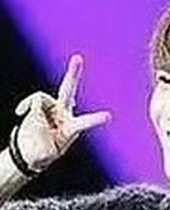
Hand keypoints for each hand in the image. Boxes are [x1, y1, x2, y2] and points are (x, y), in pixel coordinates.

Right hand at [11, 55, 109, 172]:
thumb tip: (35, 103)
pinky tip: (20, 114)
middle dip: (73, 74)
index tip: (109, 116)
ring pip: (41, 98)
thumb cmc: (42, 152)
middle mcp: (64, 114)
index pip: (84, 122)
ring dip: (32, 110)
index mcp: (71, 129)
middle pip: (68, 90)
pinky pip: (33, 100)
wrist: (29, 152)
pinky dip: (25, 105)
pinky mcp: (40, 105)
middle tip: (78, 57)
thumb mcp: (43, 146)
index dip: (95, 119)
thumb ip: (39, 124)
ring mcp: (52, 108)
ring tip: (26, 120)